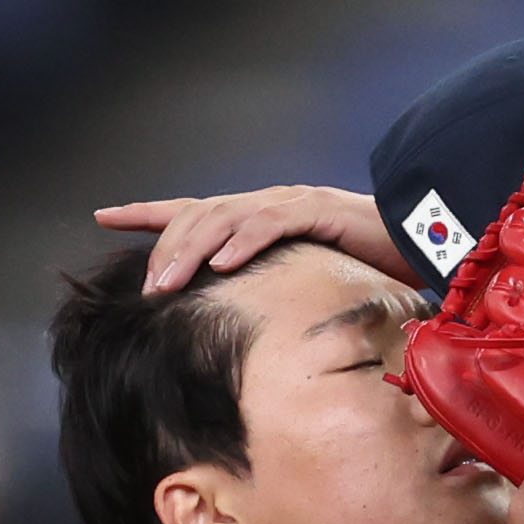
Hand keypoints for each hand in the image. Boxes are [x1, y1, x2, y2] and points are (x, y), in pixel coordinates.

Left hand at [95, 186, 417, 292]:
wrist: (419, 241)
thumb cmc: (360, 267)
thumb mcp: (301, 281)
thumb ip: (267, 289)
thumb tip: (230, 320)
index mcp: (256, 217)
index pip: (191, 210)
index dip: (146, 213)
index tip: (103, 215)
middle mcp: (266, 204)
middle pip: (199, 216)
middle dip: (166, 249)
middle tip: (146, 291)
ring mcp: (290, 203)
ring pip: (226, 218)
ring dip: (193, 252)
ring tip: (170, 284)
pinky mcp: (319, 211)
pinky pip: (272, 223)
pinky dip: (244, 242)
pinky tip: (224, 264)